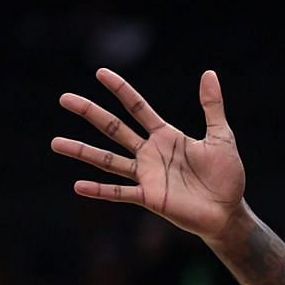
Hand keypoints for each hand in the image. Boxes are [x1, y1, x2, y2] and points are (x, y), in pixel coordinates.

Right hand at [53, 67, 246, 241]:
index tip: (100, 72)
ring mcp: (147, 176)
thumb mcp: (221, 137)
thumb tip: (209, 74)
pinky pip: (120, 192)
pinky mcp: (150, 198)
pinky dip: (99, 190)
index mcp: (166, 137)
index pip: (138, 108)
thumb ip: (212, 107)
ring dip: (82, 151)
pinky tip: (77, 186)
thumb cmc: (226, 176)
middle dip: (90, 113)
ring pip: (108, 160)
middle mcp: (150, 153)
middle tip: (65, 98)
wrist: (229, 212)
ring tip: (56, 143)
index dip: (121, 90)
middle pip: (114, 128)